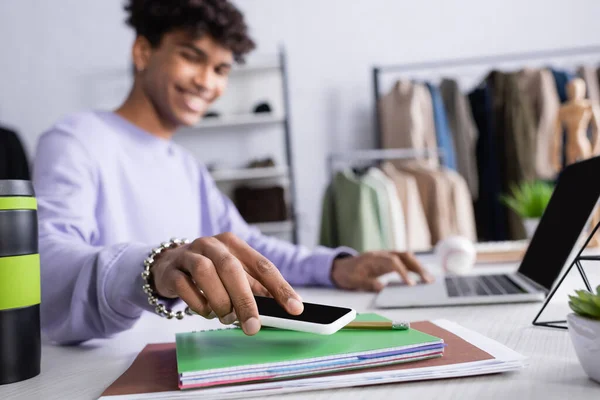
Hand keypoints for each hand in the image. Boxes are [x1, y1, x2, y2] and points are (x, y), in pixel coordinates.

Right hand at [149, 232, 303, 334]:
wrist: (168, 265)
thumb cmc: (211, 272)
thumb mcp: (235, 275)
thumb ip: (255, 289)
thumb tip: (281, 310)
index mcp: (235, 244)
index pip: (263, 265)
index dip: (280, 288)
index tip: (295, 309)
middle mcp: (213, 244)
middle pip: (232, 268)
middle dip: (244, 300)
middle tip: (252, 326)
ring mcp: (189, 254)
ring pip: (205, 272)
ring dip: (219, 300)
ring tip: (225, 317)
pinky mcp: (171, 270)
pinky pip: (184, 285)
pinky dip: (198, 303)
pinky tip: (205, 311)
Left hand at [330, 251, 433, 291]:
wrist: (339, 267)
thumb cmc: (347, 274)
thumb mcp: (354, 281)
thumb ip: (368, 283)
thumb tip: (383, 287)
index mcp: (373, 258)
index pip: (393, 262)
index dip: (403, 272)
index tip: (411, 284)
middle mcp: (381, 254)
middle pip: (404, 255)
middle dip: (418, 267)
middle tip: (428, 280)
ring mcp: (385, 255)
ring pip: (406, 256)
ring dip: (419, 266)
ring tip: (429, 279)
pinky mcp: (387, 259)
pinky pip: (404, 260)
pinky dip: (414, 266)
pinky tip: (421, 275)